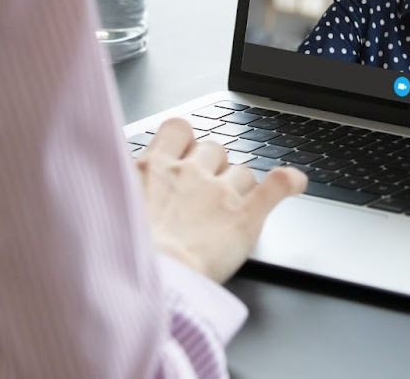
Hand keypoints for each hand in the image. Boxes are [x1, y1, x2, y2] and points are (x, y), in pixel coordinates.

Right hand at [136, 117, 307, 283]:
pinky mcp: (244, 216)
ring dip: (240, 185)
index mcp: (153, 168)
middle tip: (203, 195)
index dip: (185, 140)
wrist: (151, 281)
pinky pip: (276, 185)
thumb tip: (124, 186)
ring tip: (229, 210)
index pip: (178, 129)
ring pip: (242, 170)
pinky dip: (289, 182)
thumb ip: (125, 190)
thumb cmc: (128, 254)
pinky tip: (296, 182)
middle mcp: (188, 172)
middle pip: (213, 149)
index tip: (184, 153)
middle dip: (213, 166)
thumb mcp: (113, 209)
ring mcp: (219, 192)